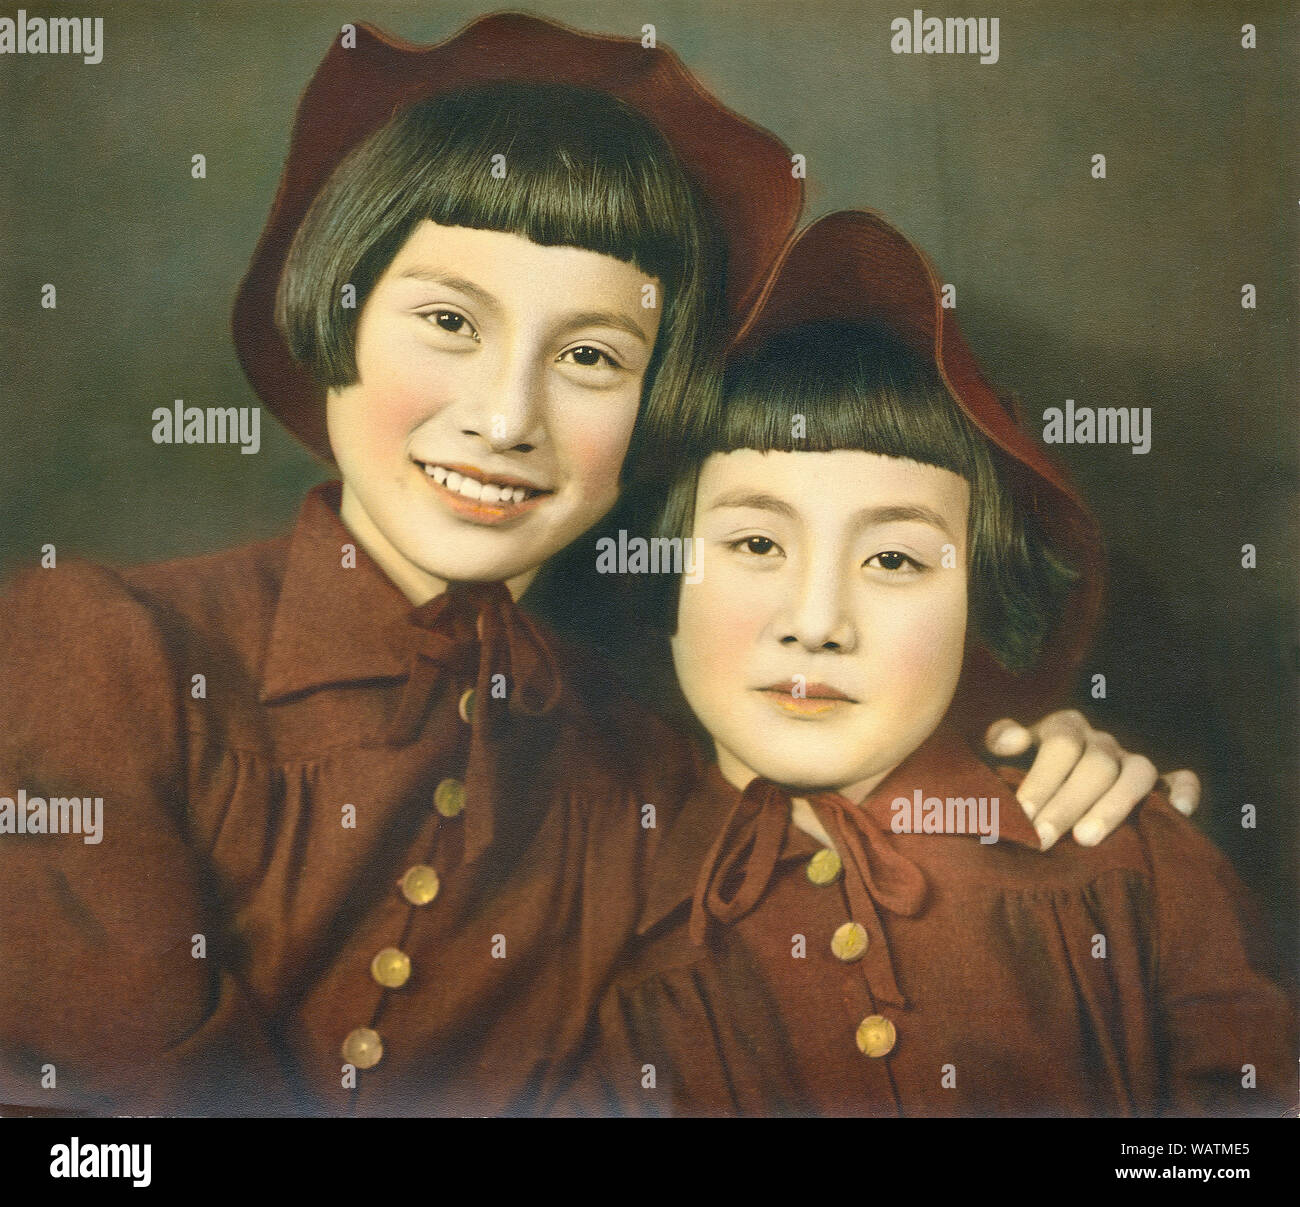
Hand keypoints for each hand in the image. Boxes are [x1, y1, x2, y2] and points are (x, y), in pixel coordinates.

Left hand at [984, 710, 1200, 849]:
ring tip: (1085, 840)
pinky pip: (1180, 780)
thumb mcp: (1007, 746)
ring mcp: (1132, 760)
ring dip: (1113, 806)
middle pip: (1095, 765)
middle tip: (1042, 839)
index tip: (1022, 814)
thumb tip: (1013, 742)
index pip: (1060, 746)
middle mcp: (1102, 741)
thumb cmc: (1024, 766)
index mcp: (1066, 727)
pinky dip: (1184, 792)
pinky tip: (1179, 812)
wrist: (1054, 776)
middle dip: (1067, 804)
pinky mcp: (1160, 782)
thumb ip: (1002, 739)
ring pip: (1136, 774)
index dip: (1041, 779)